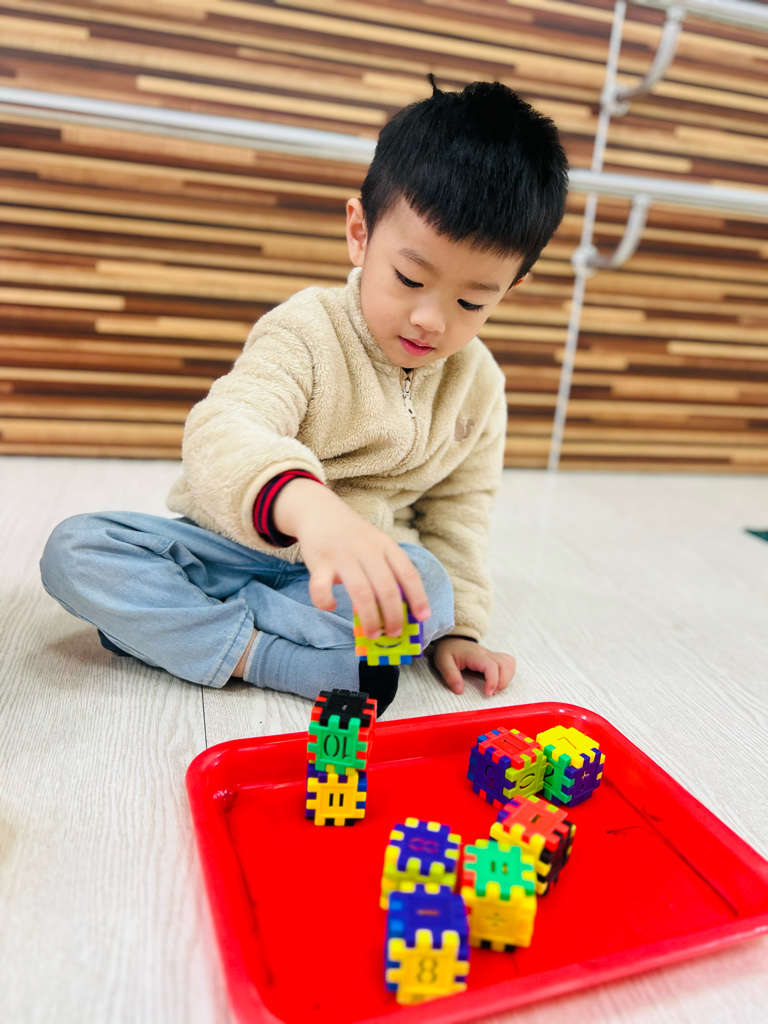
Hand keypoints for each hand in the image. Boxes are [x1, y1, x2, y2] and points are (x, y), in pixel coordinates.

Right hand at [272, 478, 429, 637]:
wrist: (320, 511)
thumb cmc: (353, 535)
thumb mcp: (377, 543)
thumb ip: (388, 568)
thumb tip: (400, 608)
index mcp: (386, 545)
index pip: (408, 573)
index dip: (418, 597)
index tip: (423, 617)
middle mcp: (367, 550)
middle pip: (386, 588)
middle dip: (393, 615)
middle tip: (394, 633)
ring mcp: (343, 555)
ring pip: (361, 592)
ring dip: (369, 618)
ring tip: (373, 633)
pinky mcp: (319, 561)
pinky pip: (321, 587)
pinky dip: (325, 602)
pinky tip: (330, 607)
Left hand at [432, 637, 515, 696]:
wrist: (451, 640)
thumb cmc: (448, 651)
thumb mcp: (443, 662)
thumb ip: (451, 676)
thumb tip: (460, 690)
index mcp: (475, 655)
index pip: (491, 665)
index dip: (493, 681)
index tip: (487, 693)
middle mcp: (486, 653)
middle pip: (505, 664)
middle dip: (503, 682)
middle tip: (491, 692)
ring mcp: (491, 654)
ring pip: (509, 663)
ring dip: (507, 678)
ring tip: (495, 688)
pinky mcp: (494, 658)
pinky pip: (508, 663)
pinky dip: (508, 673)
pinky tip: (498, 681)